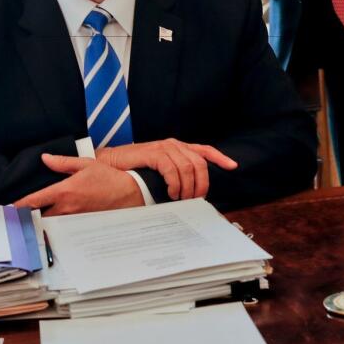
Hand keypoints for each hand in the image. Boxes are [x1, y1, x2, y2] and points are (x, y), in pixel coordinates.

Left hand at [12, 154, 143, 215]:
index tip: (8, 209)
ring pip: (51, 224)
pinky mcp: (82, 225)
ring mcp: (74, 219)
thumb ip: (62, 163)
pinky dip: (55, 226)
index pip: (34, 201)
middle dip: (27, 217)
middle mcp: (67, 208)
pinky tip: (51, 224)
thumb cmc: (109, 178)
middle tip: (17, 216)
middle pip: (39, 217)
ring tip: (30, 221)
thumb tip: (45, 158)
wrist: (130, 194)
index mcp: (64, 191)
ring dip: (41, 222)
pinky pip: (64, 227)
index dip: (18, 206)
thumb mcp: (85, 164)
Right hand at [96, 139, 236, 200]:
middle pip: (200, 163)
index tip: (233, 166)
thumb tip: (191, 192)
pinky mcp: (153, 152)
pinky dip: (175, 183)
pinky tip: (172, 192)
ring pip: (188, 168)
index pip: (204, 150)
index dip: (220, 157)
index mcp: (177, 147)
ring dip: (188, 187)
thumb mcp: (159, 170)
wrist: (110, 163)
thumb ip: (175, 174)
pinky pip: (172, 169)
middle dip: (202, 183)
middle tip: (196, 198)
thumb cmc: (134, 169)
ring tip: (182, 198)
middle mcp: (173, 144)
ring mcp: (164, 147)